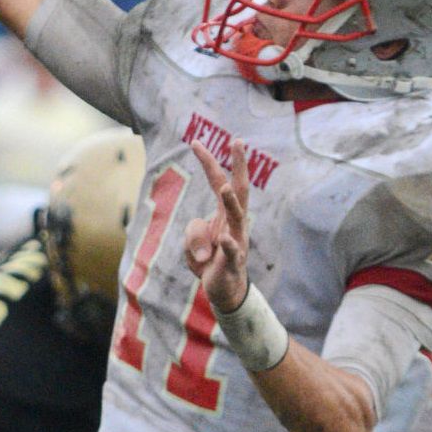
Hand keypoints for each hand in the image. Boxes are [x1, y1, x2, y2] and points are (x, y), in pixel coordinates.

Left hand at [184, 140, 249, 312]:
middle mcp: (235, 221)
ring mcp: (237, 239)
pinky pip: (231, 251)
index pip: (217, 180)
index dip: (207, 161)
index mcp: (224, 212)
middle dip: (239, 165)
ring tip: (223, 187)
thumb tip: (204, 241)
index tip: (196, 141)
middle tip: (237, 141)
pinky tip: (222, 240)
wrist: (223, 290)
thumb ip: (193, 232)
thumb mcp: (191, 242)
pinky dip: (227, 245)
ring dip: (230, 202)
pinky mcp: (233, 261)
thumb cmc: (209, 260)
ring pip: (236, 216)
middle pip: (238, 189)